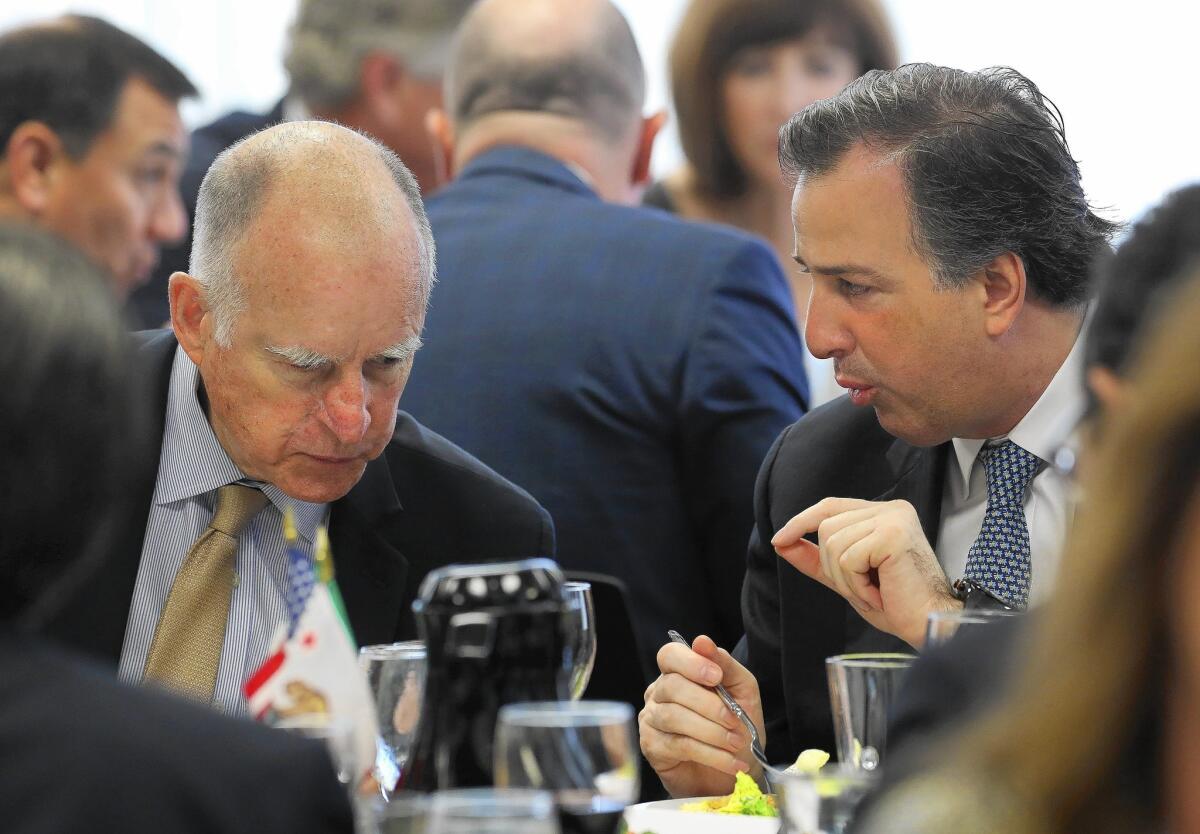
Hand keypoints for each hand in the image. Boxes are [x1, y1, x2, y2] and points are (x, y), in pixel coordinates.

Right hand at [639, 635, 762, 797]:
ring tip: (736, 743)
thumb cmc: (737, 726)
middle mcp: (658, 692)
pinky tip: (731, 762)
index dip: (690, 663)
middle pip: (673, 687)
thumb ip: (725, 665)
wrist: (735, 770)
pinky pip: (679, 745)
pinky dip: (710, 753)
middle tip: (735, 721)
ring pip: (675, 717)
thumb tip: (702, 641)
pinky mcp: (652, 747)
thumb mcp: (742, 691)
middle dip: (710, 705)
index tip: (716, 676)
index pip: (669, 655)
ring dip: (712, 732)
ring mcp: (651, 719)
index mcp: (678, 672)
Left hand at [771, 498, 960, 647]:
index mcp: (882, 513)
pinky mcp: (893, 534)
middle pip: (826, 527)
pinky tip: (880, 594)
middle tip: (863, 589)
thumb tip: (781, 542)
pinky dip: (857, 584)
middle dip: (833, 567)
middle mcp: (891, 509)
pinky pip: (849, 558)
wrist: (928, 624)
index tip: (779, 540)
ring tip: (874, 593)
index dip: (801, 522)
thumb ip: (817, 559)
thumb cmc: (896, 603)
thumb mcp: (847, 577)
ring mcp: (893, 519)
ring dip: (846, 579)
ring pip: (834, 543)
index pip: (830, 507)